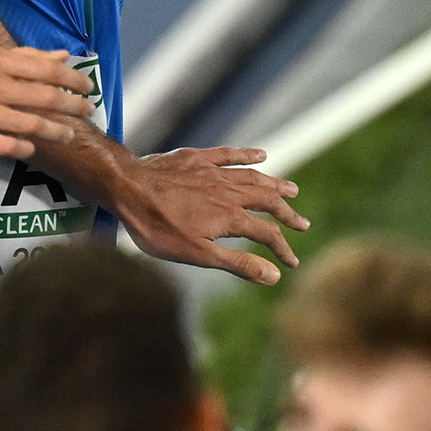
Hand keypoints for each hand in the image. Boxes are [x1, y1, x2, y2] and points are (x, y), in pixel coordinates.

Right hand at [0, 48, 96, 158]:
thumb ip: (19, 57)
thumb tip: (60, 55)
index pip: (44, 68)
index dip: (73, 78)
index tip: (88, 86)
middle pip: (43, 96)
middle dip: (72, 105)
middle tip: (88, 111)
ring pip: (29, 124)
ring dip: (56, 131)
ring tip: (69, 136)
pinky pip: (4, 145)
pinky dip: (24, 149)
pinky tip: (32, 150)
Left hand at [97, 146, 304, 285]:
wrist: (127, 189)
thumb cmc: (158, 228)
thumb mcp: (198, 255)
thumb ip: (237, 264)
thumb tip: (274, 276)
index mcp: (231, 217)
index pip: (268, 234)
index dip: (282, 249)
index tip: (291, 262)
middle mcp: (229, 192)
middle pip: (267, 202)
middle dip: (287, 214)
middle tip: (303, 223)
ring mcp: (214, 172)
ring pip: (253, 177)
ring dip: (274, 185)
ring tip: (291, 190)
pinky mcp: (197, 158)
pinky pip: (229, 154)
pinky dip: (248, 155)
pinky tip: (261, 155)